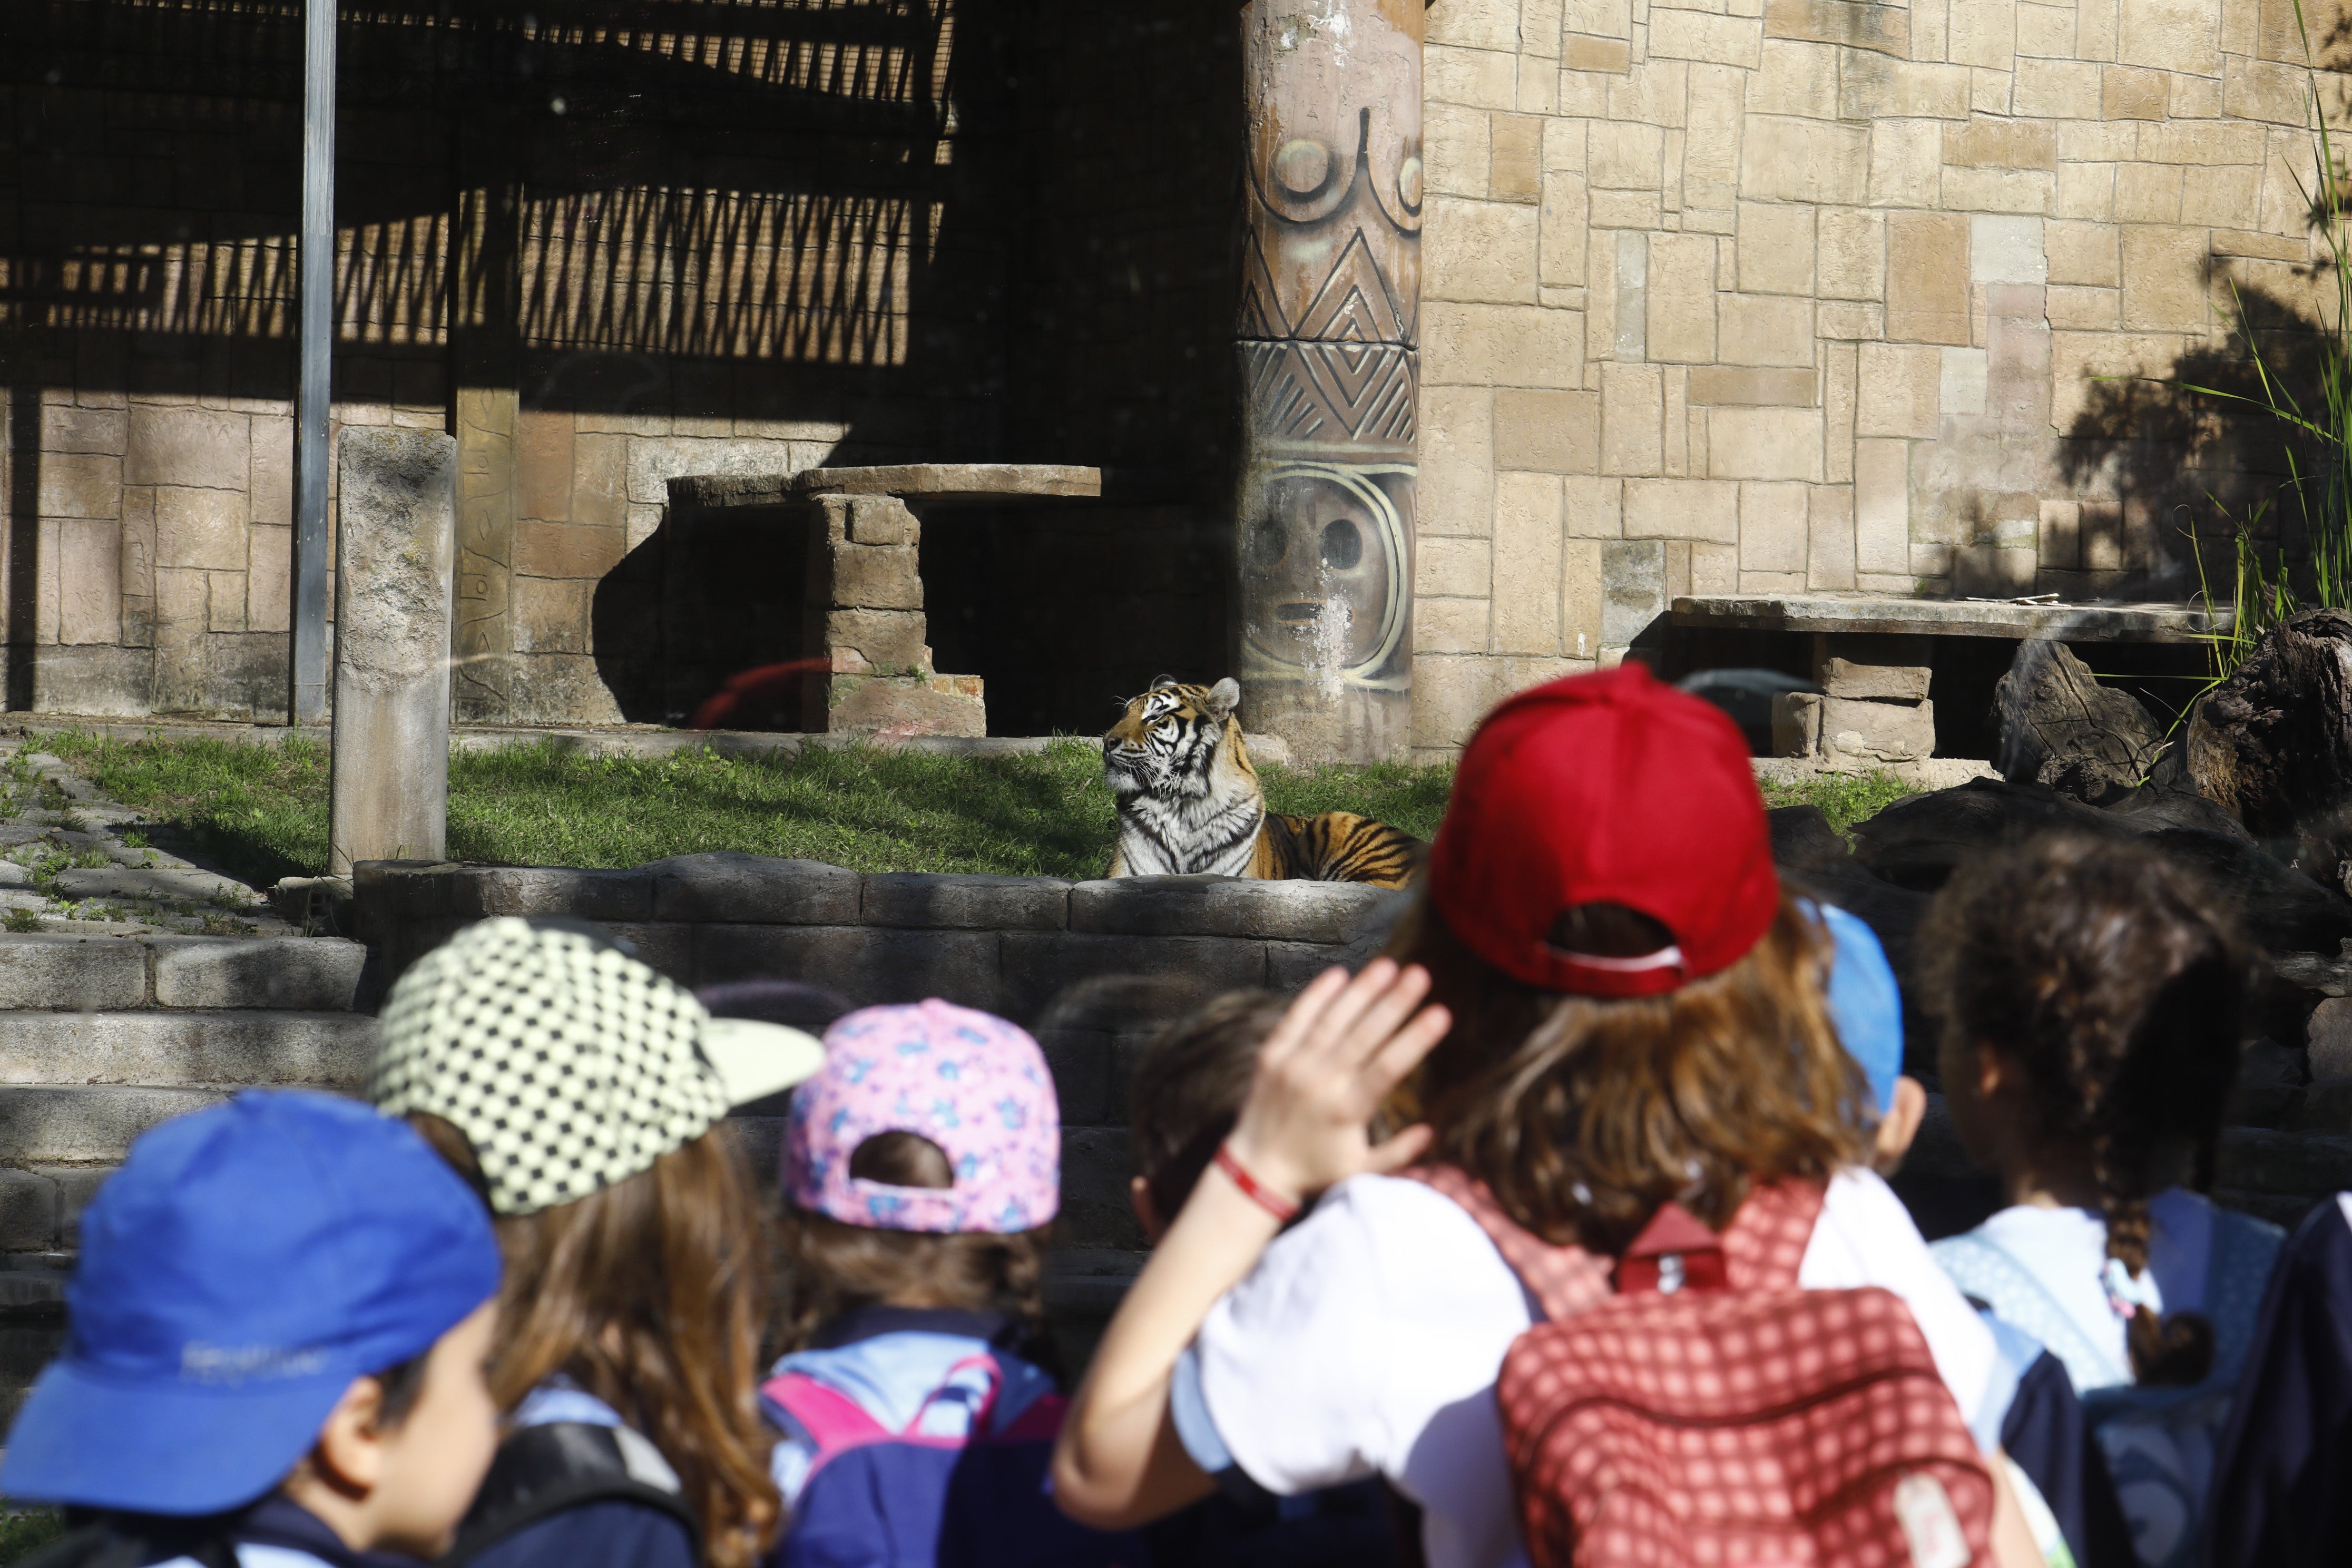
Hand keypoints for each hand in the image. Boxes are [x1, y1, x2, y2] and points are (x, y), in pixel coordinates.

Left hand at [1223, 959, 1450, 1205]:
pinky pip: (1296, 1019)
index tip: (1441, 1013)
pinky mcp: (1271, 1056)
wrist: (1254, 1170)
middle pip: (1364, 1035)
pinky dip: (1317, 996)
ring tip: (1388, 966)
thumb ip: (1398, 1153)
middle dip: (1394, 1003)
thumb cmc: (1313, 1171)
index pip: (1388, 1068)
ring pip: (1333, 1021)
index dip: (1416, 1039)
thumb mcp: (1361, 1173)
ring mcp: (1293, 1066)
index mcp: (1347, 1111)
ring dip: (1361, 991)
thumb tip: (1430, 1130)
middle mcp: (1320, 1083)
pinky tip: (1339, 973)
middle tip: (1421, 974)